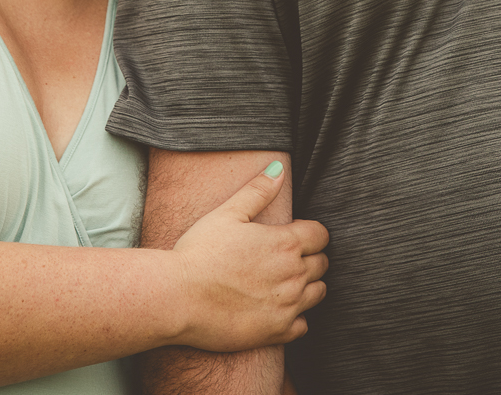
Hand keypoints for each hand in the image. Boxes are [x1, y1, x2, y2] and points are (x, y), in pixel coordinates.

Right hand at [171, 162, 328, 351]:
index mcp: (285, 242)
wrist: (178, 297)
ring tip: (282, 283)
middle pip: (322, 263)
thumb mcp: (227, 213)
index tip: (293, 236)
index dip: (310, 233)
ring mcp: (288, 305)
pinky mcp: (278, 331)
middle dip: (309, 258)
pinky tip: (275, 309)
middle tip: (283, 259)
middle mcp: (294, 274)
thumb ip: (257, 191)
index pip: (321, 235)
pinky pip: (303, 324)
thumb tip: (278, 169)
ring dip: (307, 286)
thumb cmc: (198, 252)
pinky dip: (296, 317)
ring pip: (318, 292)